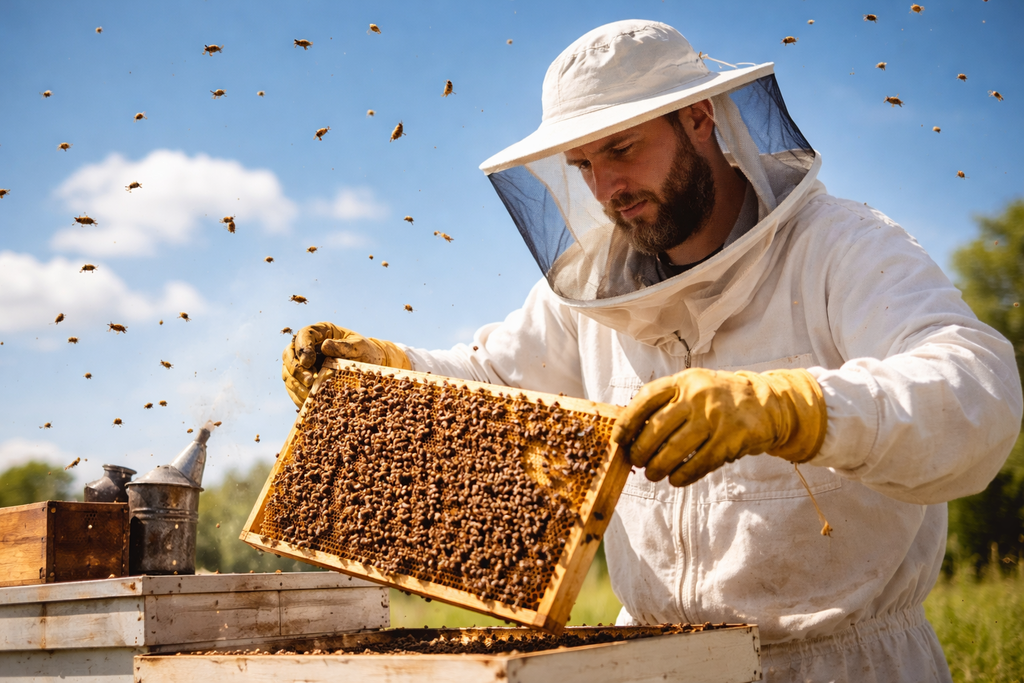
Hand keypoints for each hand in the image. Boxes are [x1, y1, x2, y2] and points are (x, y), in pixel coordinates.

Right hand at [281, 322, 410, 406]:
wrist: (369, 365)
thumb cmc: (364, 351)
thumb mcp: (359, 346)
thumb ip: (344, 346)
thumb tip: (325, 345)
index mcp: (320, 332)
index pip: (304, 335)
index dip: (303, 348)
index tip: (308, 361)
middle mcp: (308, 346)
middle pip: (289, 354)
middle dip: (296, 368)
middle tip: (309, 380)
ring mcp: (303, 363)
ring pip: (288, 372)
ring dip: (295, 383)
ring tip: (309, 392)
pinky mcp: (303, 379)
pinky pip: (293, 387)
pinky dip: (298, 395)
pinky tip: (308, 400)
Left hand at [610, 368, 826, 486]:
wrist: (767, 404)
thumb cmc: (718, 400)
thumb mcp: (693, 388)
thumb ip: (666, 404)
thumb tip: (631, 433)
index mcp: (684, 380)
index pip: (646, 398)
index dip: (628, 421)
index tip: (618, 439)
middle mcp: (698, 395)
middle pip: (657, 427)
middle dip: (641, 450)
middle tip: (637, 461)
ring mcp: (716, 416)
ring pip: (675, 449)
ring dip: (659, 467)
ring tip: (653, 474)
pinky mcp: (731, 439)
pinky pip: (699, 463)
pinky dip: (683, 476)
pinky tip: (676, 480)